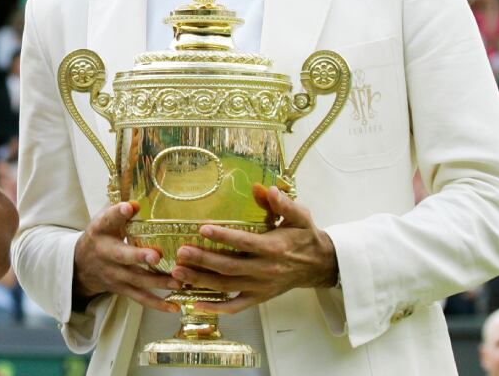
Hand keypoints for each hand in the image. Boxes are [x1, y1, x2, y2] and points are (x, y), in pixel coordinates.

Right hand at [73, 201, 180, 312]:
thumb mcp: (104, 220)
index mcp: (100, 231)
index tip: (130, 206)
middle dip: (139, 257)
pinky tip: (174, 307)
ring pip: (136, 279)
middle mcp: (106, 253)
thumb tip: (140, 200)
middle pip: (123, 256)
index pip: (108, 219)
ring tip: (178, 282)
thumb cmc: (101, 236)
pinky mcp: (122, 289)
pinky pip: (140, 298)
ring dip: (157, 281)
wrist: (81, 265)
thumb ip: (120, 210)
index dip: (118, 213)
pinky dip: (157, 304)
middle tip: (156, 255)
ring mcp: (114, 274)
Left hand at [171, 184, 337, 314]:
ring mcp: (261, 286)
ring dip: (201, 281)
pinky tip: (196, 304)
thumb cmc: (305, 237)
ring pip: (227, 286)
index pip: (245, 242)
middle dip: (203, 260)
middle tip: (181, 252)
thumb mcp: (300, 216)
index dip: (223, 236)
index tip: (202, 229)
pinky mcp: (259, 298)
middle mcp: (265, 269)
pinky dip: (216, 307)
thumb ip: (283, 203)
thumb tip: (268, 189)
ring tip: (178, 274)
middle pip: (230, 267)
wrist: (320, 265)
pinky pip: (236, 306)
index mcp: (274, 247)